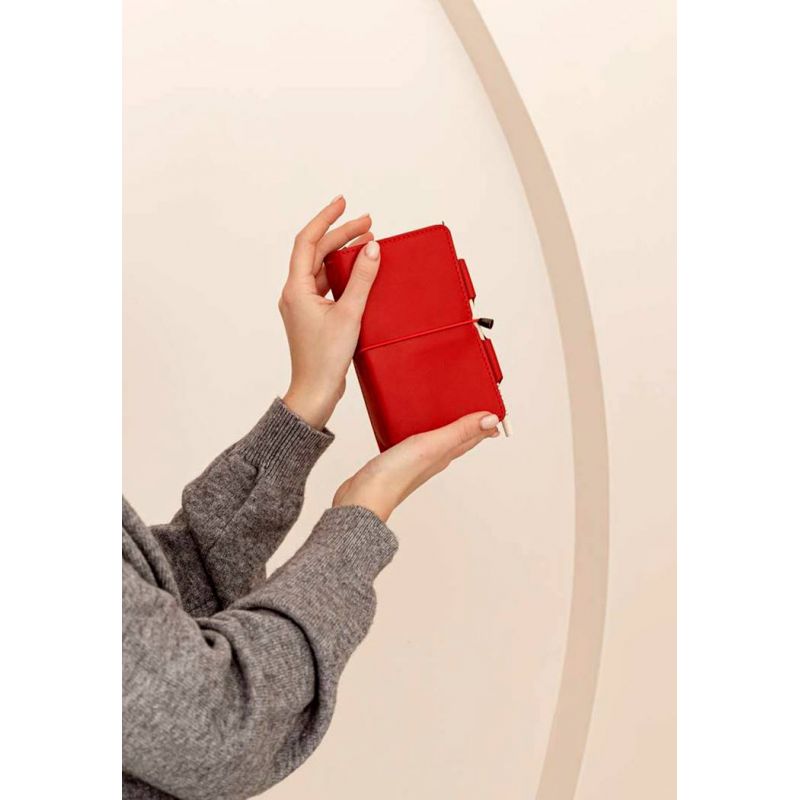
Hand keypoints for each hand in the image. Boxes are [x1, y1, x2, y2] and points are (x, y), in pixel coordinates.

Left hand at [280, 196, 380, 428]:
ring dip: (343, 254)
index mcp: (296, 289)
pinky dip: (343, 275)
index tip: (343, 203)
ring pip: (322, 269)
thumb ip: (362, 279)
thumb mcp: (349, 315)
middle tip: (368, 223)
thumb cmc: (325, 359)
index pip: (308, 241)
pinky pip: (327, 286)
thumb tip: (371, 248)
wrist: (315, 392)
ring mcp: (303, 305)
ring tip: (368, 243)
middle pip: (316, 252)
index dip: (326, 219)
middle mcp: (295, 293)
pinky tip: (361, 273)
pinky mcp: (313, 317)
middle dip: (341, 235)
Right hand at [333, 412, 500, 521]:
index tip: (496, 412)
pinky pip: (415, 443)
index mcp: (445, 454)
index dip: (485, 423)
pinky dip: (420, 432)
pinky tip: (412, 426)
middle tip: (476, 409)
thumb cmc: (396, 475)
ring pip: (436, 441)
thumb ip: (459, 431)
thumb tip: (491, 420)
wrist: (363, 497)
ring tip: (449, 413)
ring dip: (445, 427)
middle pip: (457, 439)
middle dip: (468, 424)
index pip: (472, 437)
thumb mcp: (432, 445)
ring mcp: (415, 460)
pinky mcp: (397, 460)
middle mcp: (434, 458)